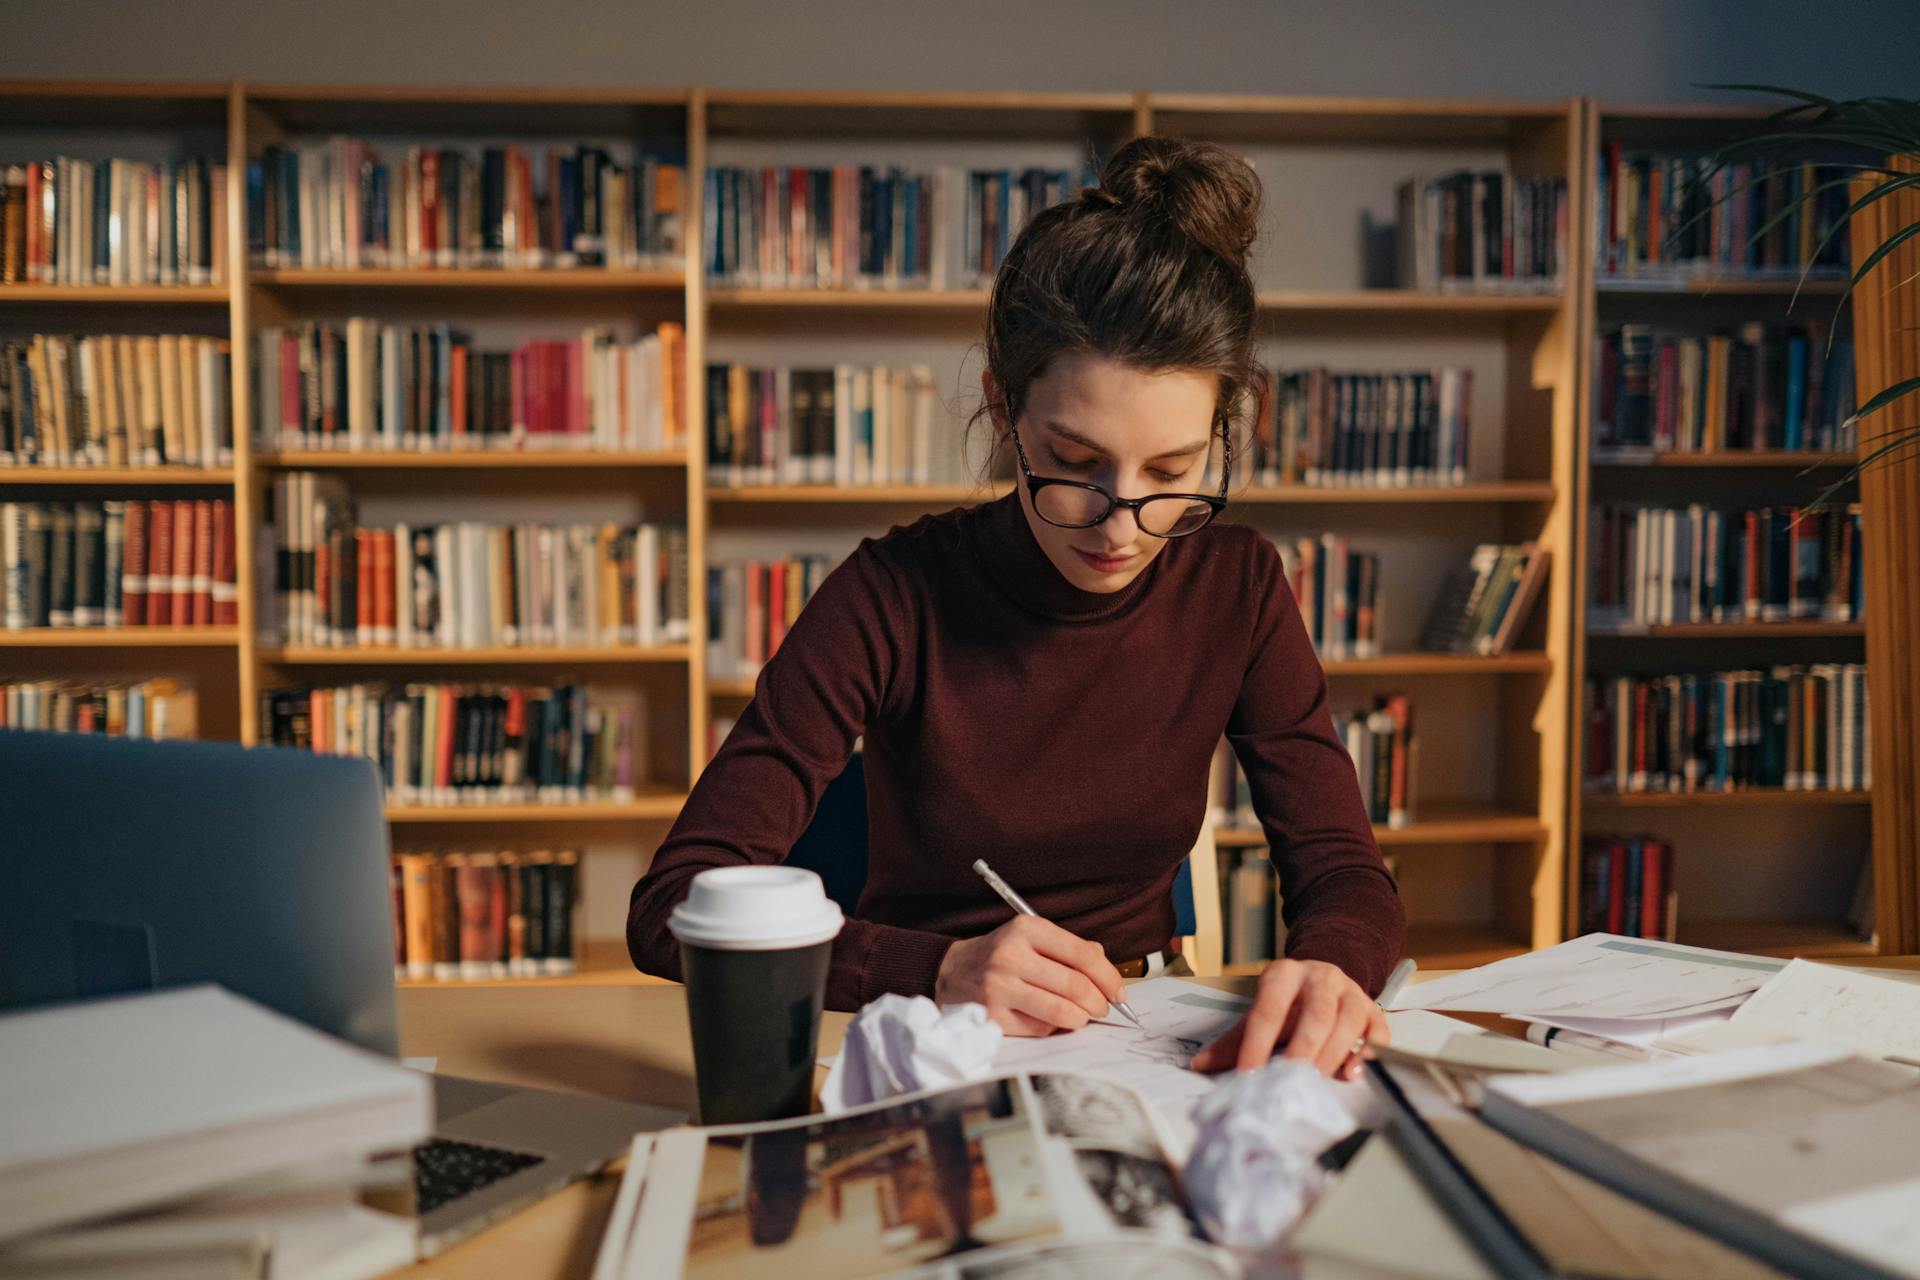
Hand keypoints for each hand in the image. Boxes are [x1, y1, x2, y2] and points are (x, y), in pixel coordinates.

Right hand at [935, 916, 1126, 1036]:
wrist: (951, 972)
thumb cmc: (1001, 954)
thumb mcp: (1032, 937)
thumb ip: (1070, 948)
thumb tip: (1107, 968)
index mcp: (1026, 929)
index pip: (1083, 954)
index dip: (1109, 977)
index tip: (1119, 992)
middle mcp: (1011, 956)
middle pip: (1075, 985)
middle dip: (1099, 1002)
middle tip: (1103, 1008)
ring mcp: (999, 988)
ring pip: (1060, 1011)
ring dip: (1081, 1018)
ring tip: (1082, 1016)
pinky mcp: (993, 1016)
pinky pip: (1039, 1028)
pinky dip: (1053, 1028)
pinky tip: (1050, 1020)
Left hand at [1190, 958, 1389, 1079]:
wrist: (1324, 979)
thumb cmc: (1289, 1003)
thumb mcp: (1261, 1013)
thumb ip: (1235, 1040)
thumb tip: (1201, 1064)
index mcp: (1285, 974)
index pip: (1269, 1009)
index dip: (1257, 1043)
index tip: (1249, 1073)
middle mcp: (1321, 978)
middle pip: (1316, 1013)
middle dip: (1302, 1048)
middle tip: (1290, 1078)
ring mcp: (1351, 992)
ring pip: (1348, 1021)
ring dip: (1331, 1054)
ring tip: (1315, 1078)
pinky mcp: (1373, 1011)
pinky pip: (1376, 1033)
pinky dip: (1365, 1055)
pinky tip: (1350, 1073)